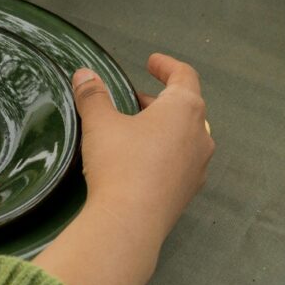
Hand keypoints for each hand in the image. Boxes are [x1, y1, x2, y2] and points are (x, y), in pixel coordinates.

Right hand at [28, 54, 212, 284]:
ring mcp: (198, 166)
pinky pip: (180, 161)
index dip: (167, 66)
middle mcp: (200, 135)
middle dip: (160, 99)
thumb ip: (92, 95)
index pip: (184, 76)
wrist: (130, 222)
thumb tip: (84, 74)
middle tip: (134, 98)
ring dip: (163, 127)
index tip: (151, 62)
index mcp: (184, 110)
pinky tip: (139, 161)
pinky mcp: (188, 191)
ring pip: (185, 135)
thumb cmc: (120, 162)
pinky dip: (163, 152)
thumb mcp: (100, 123)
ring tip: (135, 129)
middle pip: (186, 106)